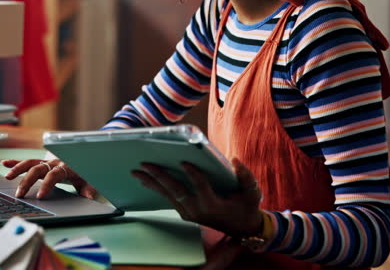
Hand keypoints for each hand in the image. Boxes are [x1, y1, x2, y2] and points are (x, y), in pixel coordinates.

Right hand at [2, 158, 97, 199]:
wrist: (83, 157)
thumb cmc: (84, 172)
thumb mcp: (89, 182)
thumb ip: (89, 191)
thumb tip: (89, 199)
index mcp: (65, 167)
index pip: (53, 175)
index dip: (47, 185)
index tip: (40, 196)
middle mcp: (54, 163)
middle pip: (38, 169)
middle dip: (27, 181)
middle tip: (20, 194)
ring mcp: (46, 161)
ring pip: (30, 163)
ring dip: (18, 169)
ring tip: (8, 177)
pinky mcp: (41, 162)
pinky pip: (27, 161)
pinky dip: (16, 162)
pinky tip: (5, 164)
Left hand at [132, 158, 263, 236]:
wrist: (241, 228)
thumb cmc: (246, 207)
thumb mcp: (253, 193)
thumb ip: (246, 177)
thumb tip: (235, 160)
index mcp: (214, 204)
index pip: (201, 187)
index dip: (193, 174)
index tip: (183, 162)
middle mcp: (198, 210)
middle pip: (176, 191)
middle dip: (160, 176)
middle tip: (146, 164)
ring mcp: (189, 212)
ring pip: (168, 195)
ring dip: (152, 182)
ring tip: (137, 171)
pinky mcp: (184, 212)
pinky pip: (167, 199)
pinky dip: (156, 188)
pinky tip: (145, 179)